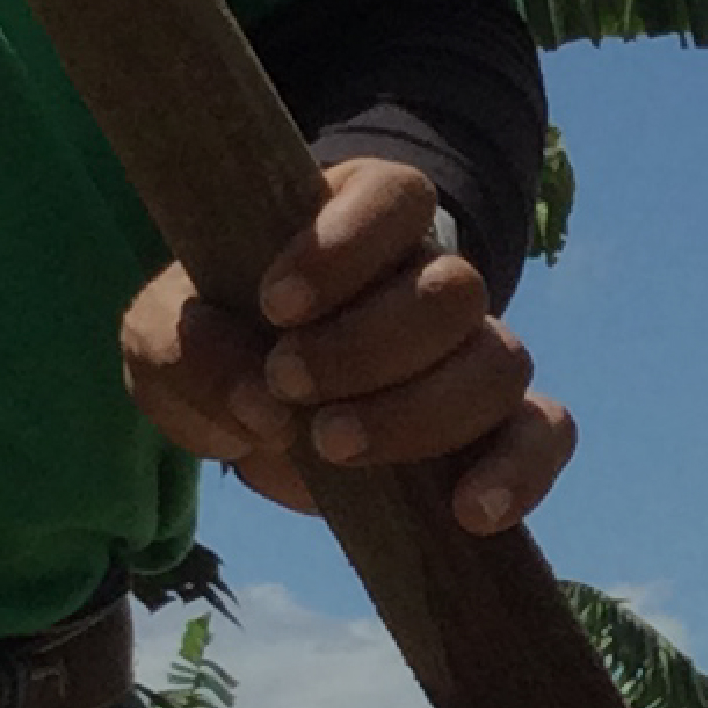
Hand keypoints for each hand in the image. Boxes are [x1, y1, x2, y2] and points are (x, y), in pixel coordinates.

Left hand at [123, 154, 574, 539]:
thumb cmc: (208, 344)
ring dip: (420, 413)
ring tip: (332, 448)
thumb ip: (190, 351)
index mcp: (357, 218)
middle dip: (368, 347)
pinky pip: (545, 435)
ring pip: (499, 363)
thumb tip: (257, 395)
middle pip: (455, 289)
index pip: (397, 196)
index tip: (275, 306)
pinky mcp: (492, 428)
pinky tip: (467, 512)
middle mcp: (428, 276)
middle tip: (286, 384)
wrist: (241, 410)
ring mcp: (468, 352)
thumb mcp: (163, 340)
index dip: (347, 245)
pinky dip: (520, 471)